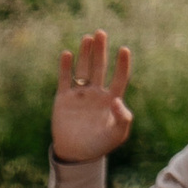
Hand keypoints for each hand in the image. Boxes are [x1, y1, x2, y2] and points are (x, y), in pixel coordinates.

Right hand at [52, 29, 134, 165]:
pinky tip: (67, 54)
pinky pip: (65, 79)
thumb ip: (123, 118)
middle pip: (100, 67)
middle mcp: (96, 93)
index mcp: (111, 99)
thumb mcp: (117, 134)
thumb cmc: (100, 145)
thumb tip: (117, 100)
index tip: (124, 50)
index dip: (122, 64)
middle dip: (101, 50)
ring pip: (83, 69)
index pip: (119, 77)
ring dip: (85, 54)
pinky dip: (65, 67)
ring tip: (88, 38)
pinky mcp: (63, 98)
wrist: (76, 154)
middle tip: (101, 33)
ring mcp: (80, 94)